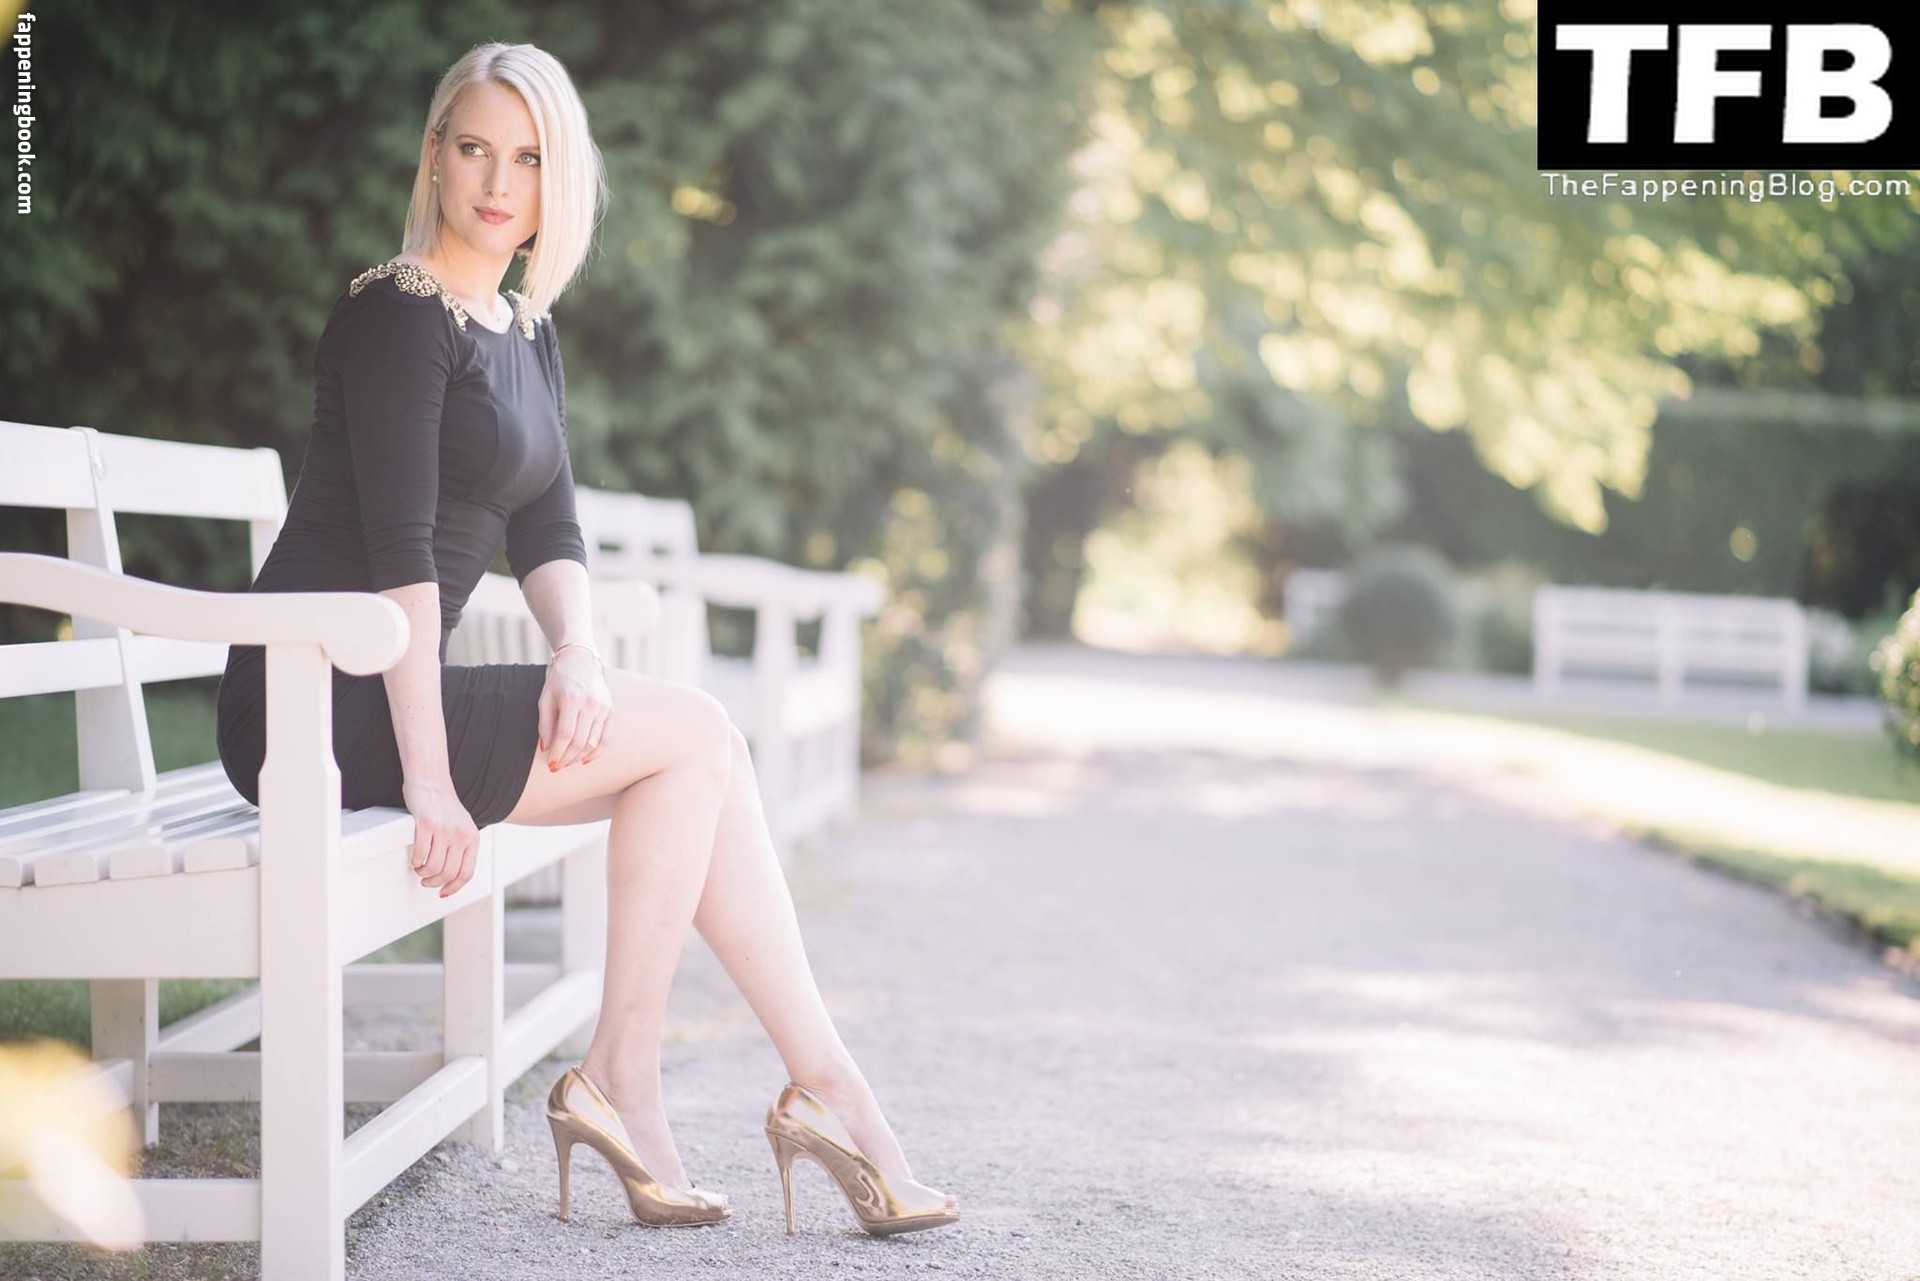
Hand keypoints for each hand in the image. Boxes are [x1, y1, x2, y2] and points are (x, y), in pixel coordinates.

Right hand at [399, 775, 480, 897]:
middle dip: (434, 882)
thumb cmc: (443, 805)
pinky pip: (420, 854)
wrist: (431, 780)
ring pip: (434, 867)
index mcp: (472, 837)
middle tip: (426, 880)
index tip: (443, 892)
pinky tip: (415, 858)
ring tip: (420, 868)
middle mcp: (461, 835)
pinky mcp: (426, 824)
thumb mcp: (461, 826)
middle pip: (448, 873)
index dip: (454, 887)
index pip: (466, 873)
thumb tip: (452, 876)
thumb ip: (461, 847)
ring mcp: (444, 830)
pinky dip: (415, 861)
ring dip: (423, 873)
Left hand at [540, 646, 611, 772]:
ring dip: (579, 758)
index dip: (557, 752)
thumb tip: (546, 748)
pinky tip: (586, 760)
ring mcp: (603, 708)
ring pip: (593, 743)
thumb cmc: (558, 680)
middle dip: (566, 758)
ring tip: (568, 763)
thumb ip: (545, 723)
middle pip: (579, 742)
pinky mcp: (610, 711)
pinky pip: (607, 738)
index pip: (565, 735)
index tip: (550, 763)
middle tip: (557, 767)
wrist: (581, 660)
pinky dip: (597, 752)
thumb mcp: (545, 698)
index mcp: (571, 700)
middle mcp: (590, 704)